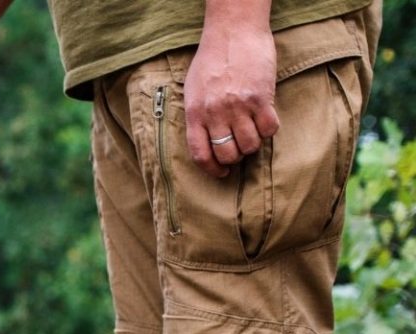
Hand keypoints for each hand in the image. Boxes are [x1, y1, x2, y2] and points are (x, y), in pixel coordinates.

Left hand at [184, 20, 278, 177]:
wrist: (234, 31)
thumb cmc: (212, 59)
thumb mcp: (193, 90)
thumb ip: (198, 115)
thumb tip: (206, 140)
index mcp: (195, 113)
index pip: (200, 154)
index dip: (211, 169)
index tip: (221, 173)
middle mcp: (215, 113)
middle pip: (228, 154)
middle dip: (234, 158)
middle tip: (239, 150)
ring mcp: (238, 106)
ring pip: (250, 145)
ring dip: (252, 145)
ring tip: (252, 134)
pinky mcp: (261, 98)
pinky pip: (269, 128)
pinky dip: (269, 130)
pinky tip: (266, 121)